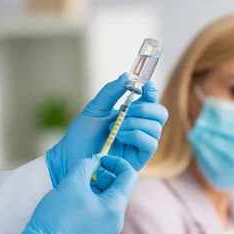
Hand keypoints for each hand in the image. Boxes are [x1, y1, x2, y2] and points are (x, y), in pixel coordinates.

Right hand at [19, 155, 136, 233]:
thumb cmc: (57, 215)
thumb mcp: (72, 182)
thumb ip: (87, 165)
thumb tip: (96, 161)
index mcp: (116, 208)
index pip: (130, 177)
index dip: (116, 163)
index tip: (99, 160)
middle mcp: (117, 222)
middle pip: (118, 190)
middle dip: (103, 176)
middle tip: (82, 174)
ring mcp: (107, 233)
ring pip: (108, 202)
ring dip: (95, 189)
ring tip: (74, 187)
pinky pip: (100, 214)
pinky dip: (91, 203)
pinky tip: (73, 202)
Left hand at [46, 73, 167, 185]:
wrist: (71, 156)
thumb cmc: (82, 135)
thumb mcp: (96, 107)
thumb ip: (111, 91)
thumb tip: (127, 75)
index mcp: (133, 115)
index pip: (151, 101)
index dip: (152, 92)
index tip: (146, 85)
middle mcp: (141, 128)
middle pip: (161, 114)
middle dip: (146, 108)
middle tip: (127, 110)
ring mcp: (141, 144)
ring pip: (156, 128)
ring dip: (136, 123)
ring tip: (116, 128)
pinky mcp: (140, 159)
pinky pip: (150, 143)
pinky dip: (136, 135)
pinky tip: (120, 136)